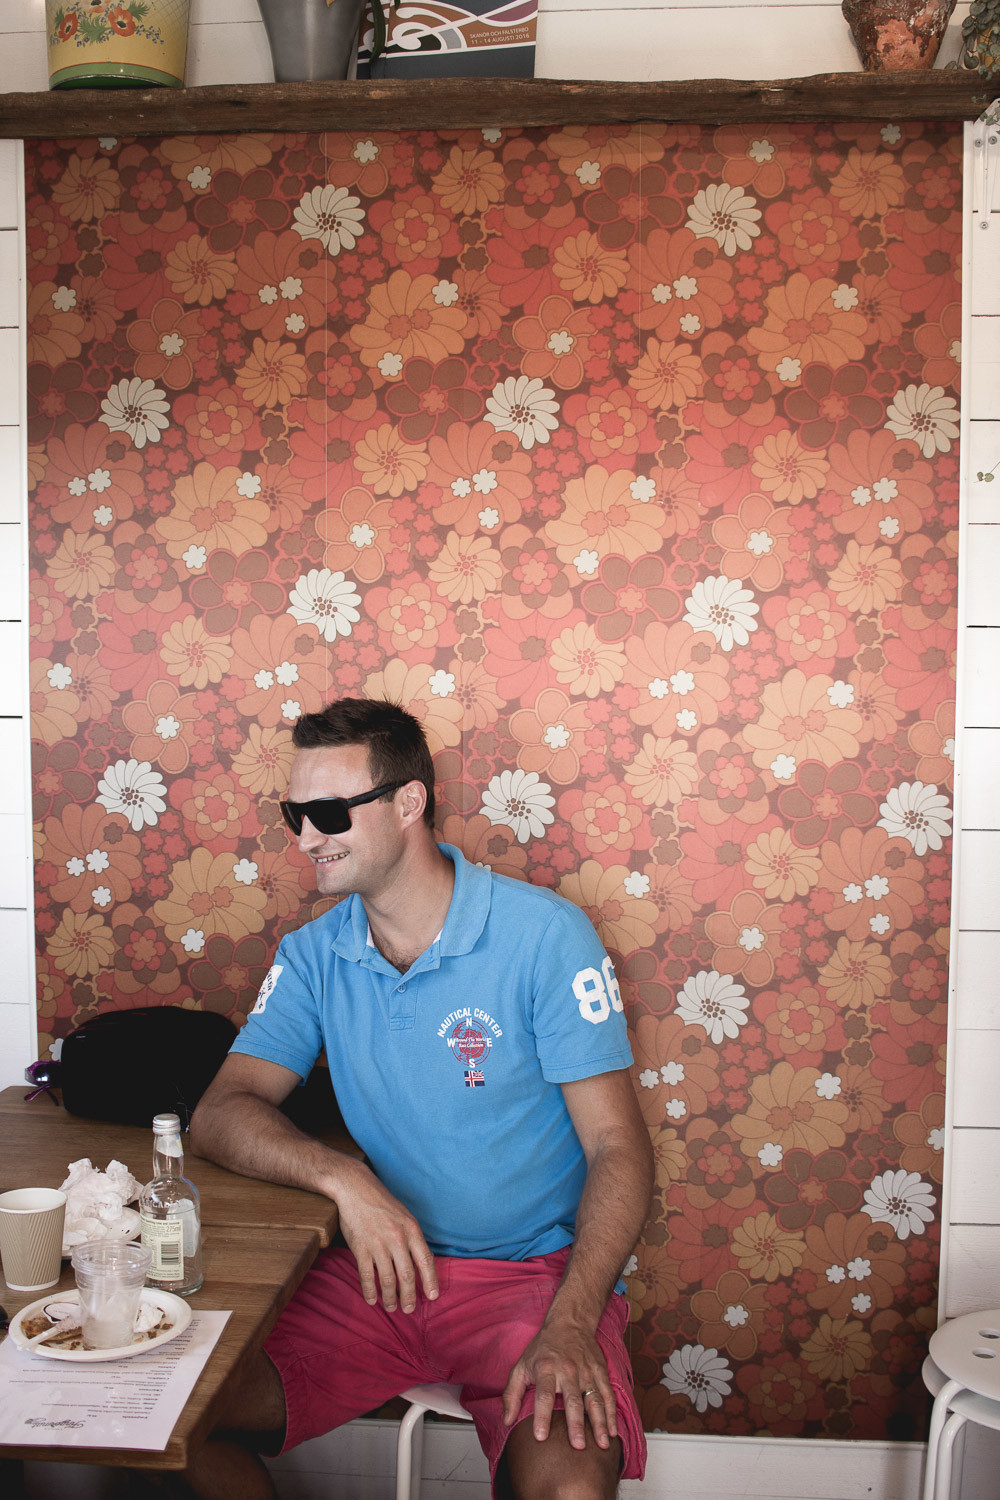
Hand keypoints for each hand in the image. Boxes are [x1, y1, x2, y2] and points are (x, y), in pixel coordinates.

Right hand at [332, 1160, 437, 1313]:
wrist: (356, 1189)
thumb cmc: (383, 1203)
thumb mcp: (405, 1216)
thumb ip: (413, 1238)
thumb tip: (422, 1262)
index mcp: (411, 1230)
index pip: (426, 1261)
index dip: (430, 1281)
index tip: (433, 1297)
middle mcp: (397, 1238)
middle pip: (407, 1275)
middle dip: (409, 1296)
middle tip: (409, 1309)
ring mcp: (378, 1244)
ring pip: (388, 1279)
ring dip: (390, 1297)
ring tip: (391, 1307)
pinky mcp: (361, 1248)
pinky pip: (367, 1275)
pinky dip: (370, 1290)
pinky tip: (372, 1299)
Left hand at [501, 1315, 616, 1450]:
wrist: (569, 1322)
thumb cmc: (542, 1348)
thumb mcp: (521, 1366)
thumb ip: (511, 1394)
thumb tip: (507, 1421)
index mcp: (546, 1369)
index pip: (543, 1396)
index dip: (541, 1416)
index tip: (541, 1437)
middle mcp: (568, 1370)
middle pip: (572, 1400)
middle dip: (576, 1424)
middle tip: (578, 1446)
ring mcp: (586, 1371)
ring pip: (594, 1399)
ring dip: (600, 1422)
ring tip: (602, 1444)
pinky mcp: (600, 1371)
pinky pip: (608, 1394)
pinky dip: (612, 1413)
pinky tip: (613, 1431)